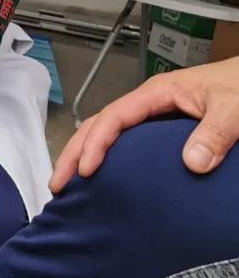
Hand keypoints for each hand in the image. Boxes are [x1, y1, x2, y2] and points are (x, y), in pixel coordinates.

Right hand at [51, 56, 238, 192]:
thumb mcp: (234, 106)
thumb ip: (215, 132)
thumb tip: (192, 163)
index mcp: (158, 93)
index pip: (114, 116)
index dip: (95, 143)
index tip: (86, 170)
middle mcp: (150, 103)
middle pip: (100, 124)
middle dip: (74, 151)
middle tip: (58, 184)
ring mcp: (155, 115)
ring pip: (109, 132)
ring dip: (85, 154)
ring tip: (70, 184)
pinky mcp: (164, 129)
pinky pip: (127, 142)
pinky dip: (107, 158)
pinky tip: (104, 177)